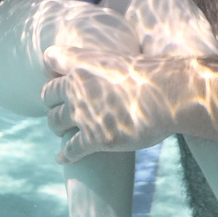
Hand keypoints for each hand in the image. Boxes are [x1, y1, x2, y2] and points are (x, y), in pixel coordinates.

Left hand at [39, 47, 174, 161]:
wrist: (169, 95)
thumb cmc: (156, 75)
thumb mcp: (127, 59)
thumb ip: (109, 66)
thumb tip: (112, 73)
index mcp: (82, 62)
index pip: (49, 58)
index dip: (51, 68)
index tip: (57, 77)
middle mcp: (76, 86)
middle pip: (47, 94)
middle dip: (51, 102)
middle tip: (58, 108)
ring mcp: (82, 113)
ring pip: (54, 121)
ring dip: (56, 127)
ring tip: (61, 132)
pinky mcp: (94, 138)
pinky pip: (70, 149)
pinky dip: (65, 155)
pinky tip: (63, 159)